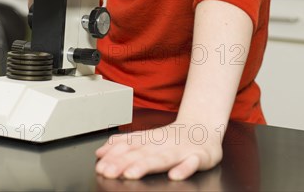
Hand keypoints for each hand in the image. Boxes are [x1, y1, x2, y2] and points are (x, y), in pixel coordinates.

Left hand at [95, 123, 221, 180]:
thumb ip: (125, 144)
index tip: (100, 165)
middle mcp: (163, 144)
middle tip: (109, 172)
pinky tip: (175, 175)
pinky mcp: (200, 157)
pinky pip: (193, 163)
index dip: (113, 156)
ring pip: (162, 158)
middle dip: (123, 163)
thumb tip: (100, 152)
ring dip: (146, 165)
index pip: (129, 146)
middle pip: (141, 153)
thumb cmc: (172, 138)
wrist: (203, 128)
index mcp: (149, 140)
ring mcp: (181, 150)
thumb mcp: (147, 138)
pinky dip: (184, 168)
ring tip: (132, 173)